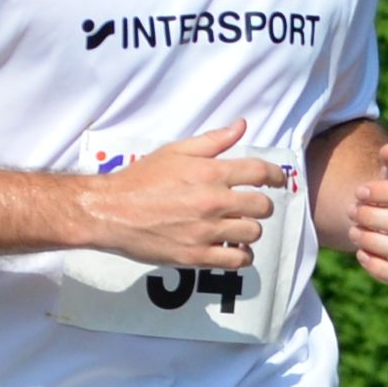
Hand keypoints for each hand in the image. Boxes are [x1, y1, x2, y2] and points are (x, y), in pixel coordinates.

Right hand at [76, 123, 286, 268]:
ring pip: (253, 233)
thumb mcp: (176, 151)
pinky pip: (237, 260)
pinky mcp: (196, 255)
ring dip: (250, 230)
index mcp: (210, 173)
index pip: (260, 172)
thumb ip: (213, 141)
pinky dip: (241, 255)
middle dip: (261, 205)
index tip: (278, 180)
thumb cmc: (141, 179)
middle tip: (251, 206)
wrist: (109, 211)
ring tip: (237, 227)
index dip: (276, 176)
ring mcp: (206, 231)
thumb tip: (241, 126)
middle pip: (262, 206)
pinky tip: (232, 248)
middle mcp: (213, 201)